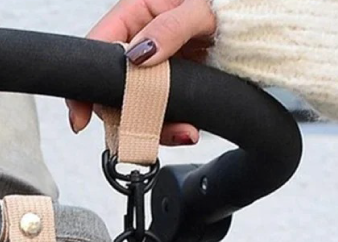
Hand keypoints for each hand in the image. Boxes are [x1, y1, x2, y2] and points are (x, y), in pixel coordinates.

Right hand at [67, 0, 216, 146]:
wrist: (255, 23)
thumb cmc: (223, 5)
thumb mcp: (198, 8)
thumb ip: (169, 29)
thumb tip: (138, 55)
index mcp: (134, 15)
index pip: (95, 52)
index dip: (84, 87)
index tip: (81, 116)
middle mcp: (138, 45)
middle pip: (112, 90)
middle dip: (128, 116)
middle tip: (147, 131)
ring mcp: (151, 70)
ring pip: (134, 109)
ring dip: (154, 128)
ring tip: (182, 132)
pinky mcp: (167, 89)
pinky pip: (158, 116)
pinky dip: (169, 129)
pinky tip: (186, 131)